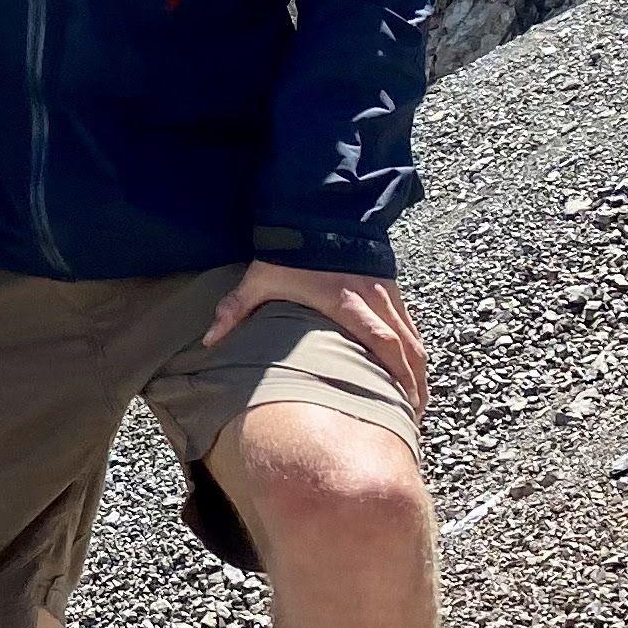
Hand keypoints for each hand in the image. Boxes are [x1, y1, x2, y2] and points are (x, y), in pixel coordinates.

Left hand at [204, 262, 428, 420]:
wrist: (318, 210)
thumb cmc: (288, 250)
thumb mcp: (259, 278)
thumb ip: (236, 309)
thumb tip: (209, 340)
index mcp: (345, 302)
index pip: (381, 341)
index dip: (396, 373)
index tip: (403, 403)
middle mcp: (374, 299)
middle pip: (407, 347)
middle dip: (414, 383)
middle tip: (413, 417)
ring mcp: (387, 294)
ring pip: (414, 338)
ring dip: (418, 371)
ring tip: (416, 403)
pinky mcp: (392, 289)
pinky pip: (411, 326)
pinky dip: (415, 350)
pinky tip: (413, 371)